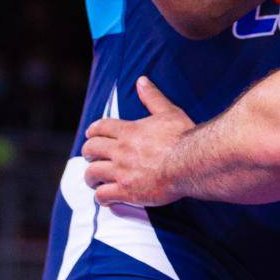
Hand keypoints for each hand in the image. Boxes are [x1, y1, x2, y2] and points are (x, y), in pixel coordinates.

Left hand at [83, 77, 194, 207]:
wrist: (191, 162)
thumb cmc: (184, 137)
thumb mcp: (169, 112)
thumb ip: (153, 97)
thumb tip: (142, 80)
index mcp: (129, 131)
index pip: (101, 128)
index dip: (93, 131)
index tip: (91, 135)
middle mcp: (120, 150)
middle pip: (91, 149)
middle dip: (88, 153)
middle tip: (90, 157)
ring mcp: (121, 171)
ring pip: (92, 173)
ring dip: (90, 177)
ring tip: (93, 180)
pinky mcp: (127, 191)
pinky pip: (103, 195)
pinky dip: (101, 197)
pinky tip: (106, 198)